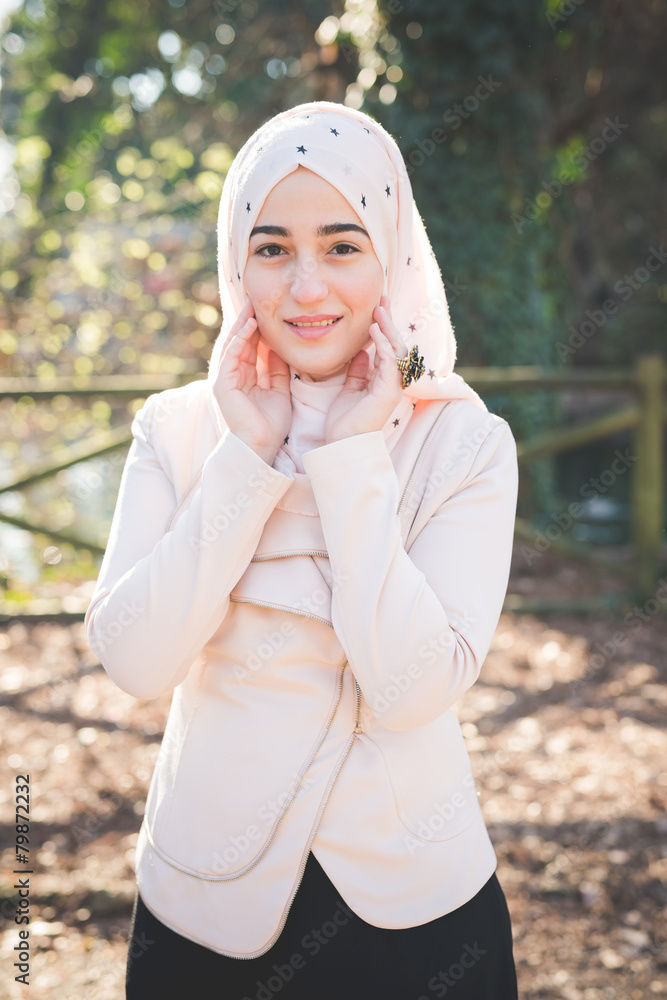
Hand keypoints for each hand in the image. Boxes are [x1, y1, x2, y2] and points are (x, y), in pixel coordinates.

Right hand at [212, 296, 291, 464]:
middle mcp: (233, 375)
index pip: (251, 346)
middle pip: (241, 341)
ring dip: (243, 324)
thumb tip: (279, 346)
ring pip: (233, 344)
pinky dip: (240, 339)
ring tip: (253, 305)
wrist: (262, 446)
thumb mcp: (279, 390)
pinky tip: (250, 325)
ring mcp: (226, 378)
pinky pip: (231, 355)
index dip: (258, 328)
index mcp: (246, 377)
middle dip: (248, 320)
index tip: (268, 309)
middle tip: (257, 298)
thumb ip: (277, 368)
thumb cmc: (271, 423)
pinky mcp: (222, 383)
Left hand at [324, 296, 407, 444]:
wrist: (342, 444)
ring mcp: (392, 388)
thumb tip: (362, 353)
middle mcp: (392, 383)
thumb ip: (358, 371)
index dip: (384, 328)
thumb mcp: (350, 389)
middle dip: (389, 322)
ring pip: (397, 351)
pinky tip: (374, 331)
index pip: (387, 349)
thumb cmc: (344, 421)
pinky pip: (390, 363)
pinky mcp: (388, 392)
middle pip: (396, 346)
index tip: (377, 308)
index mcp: (383, 382)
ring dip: (387, 329)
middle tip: (382, 300)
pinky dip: (382, 345)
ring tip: (378, 311)